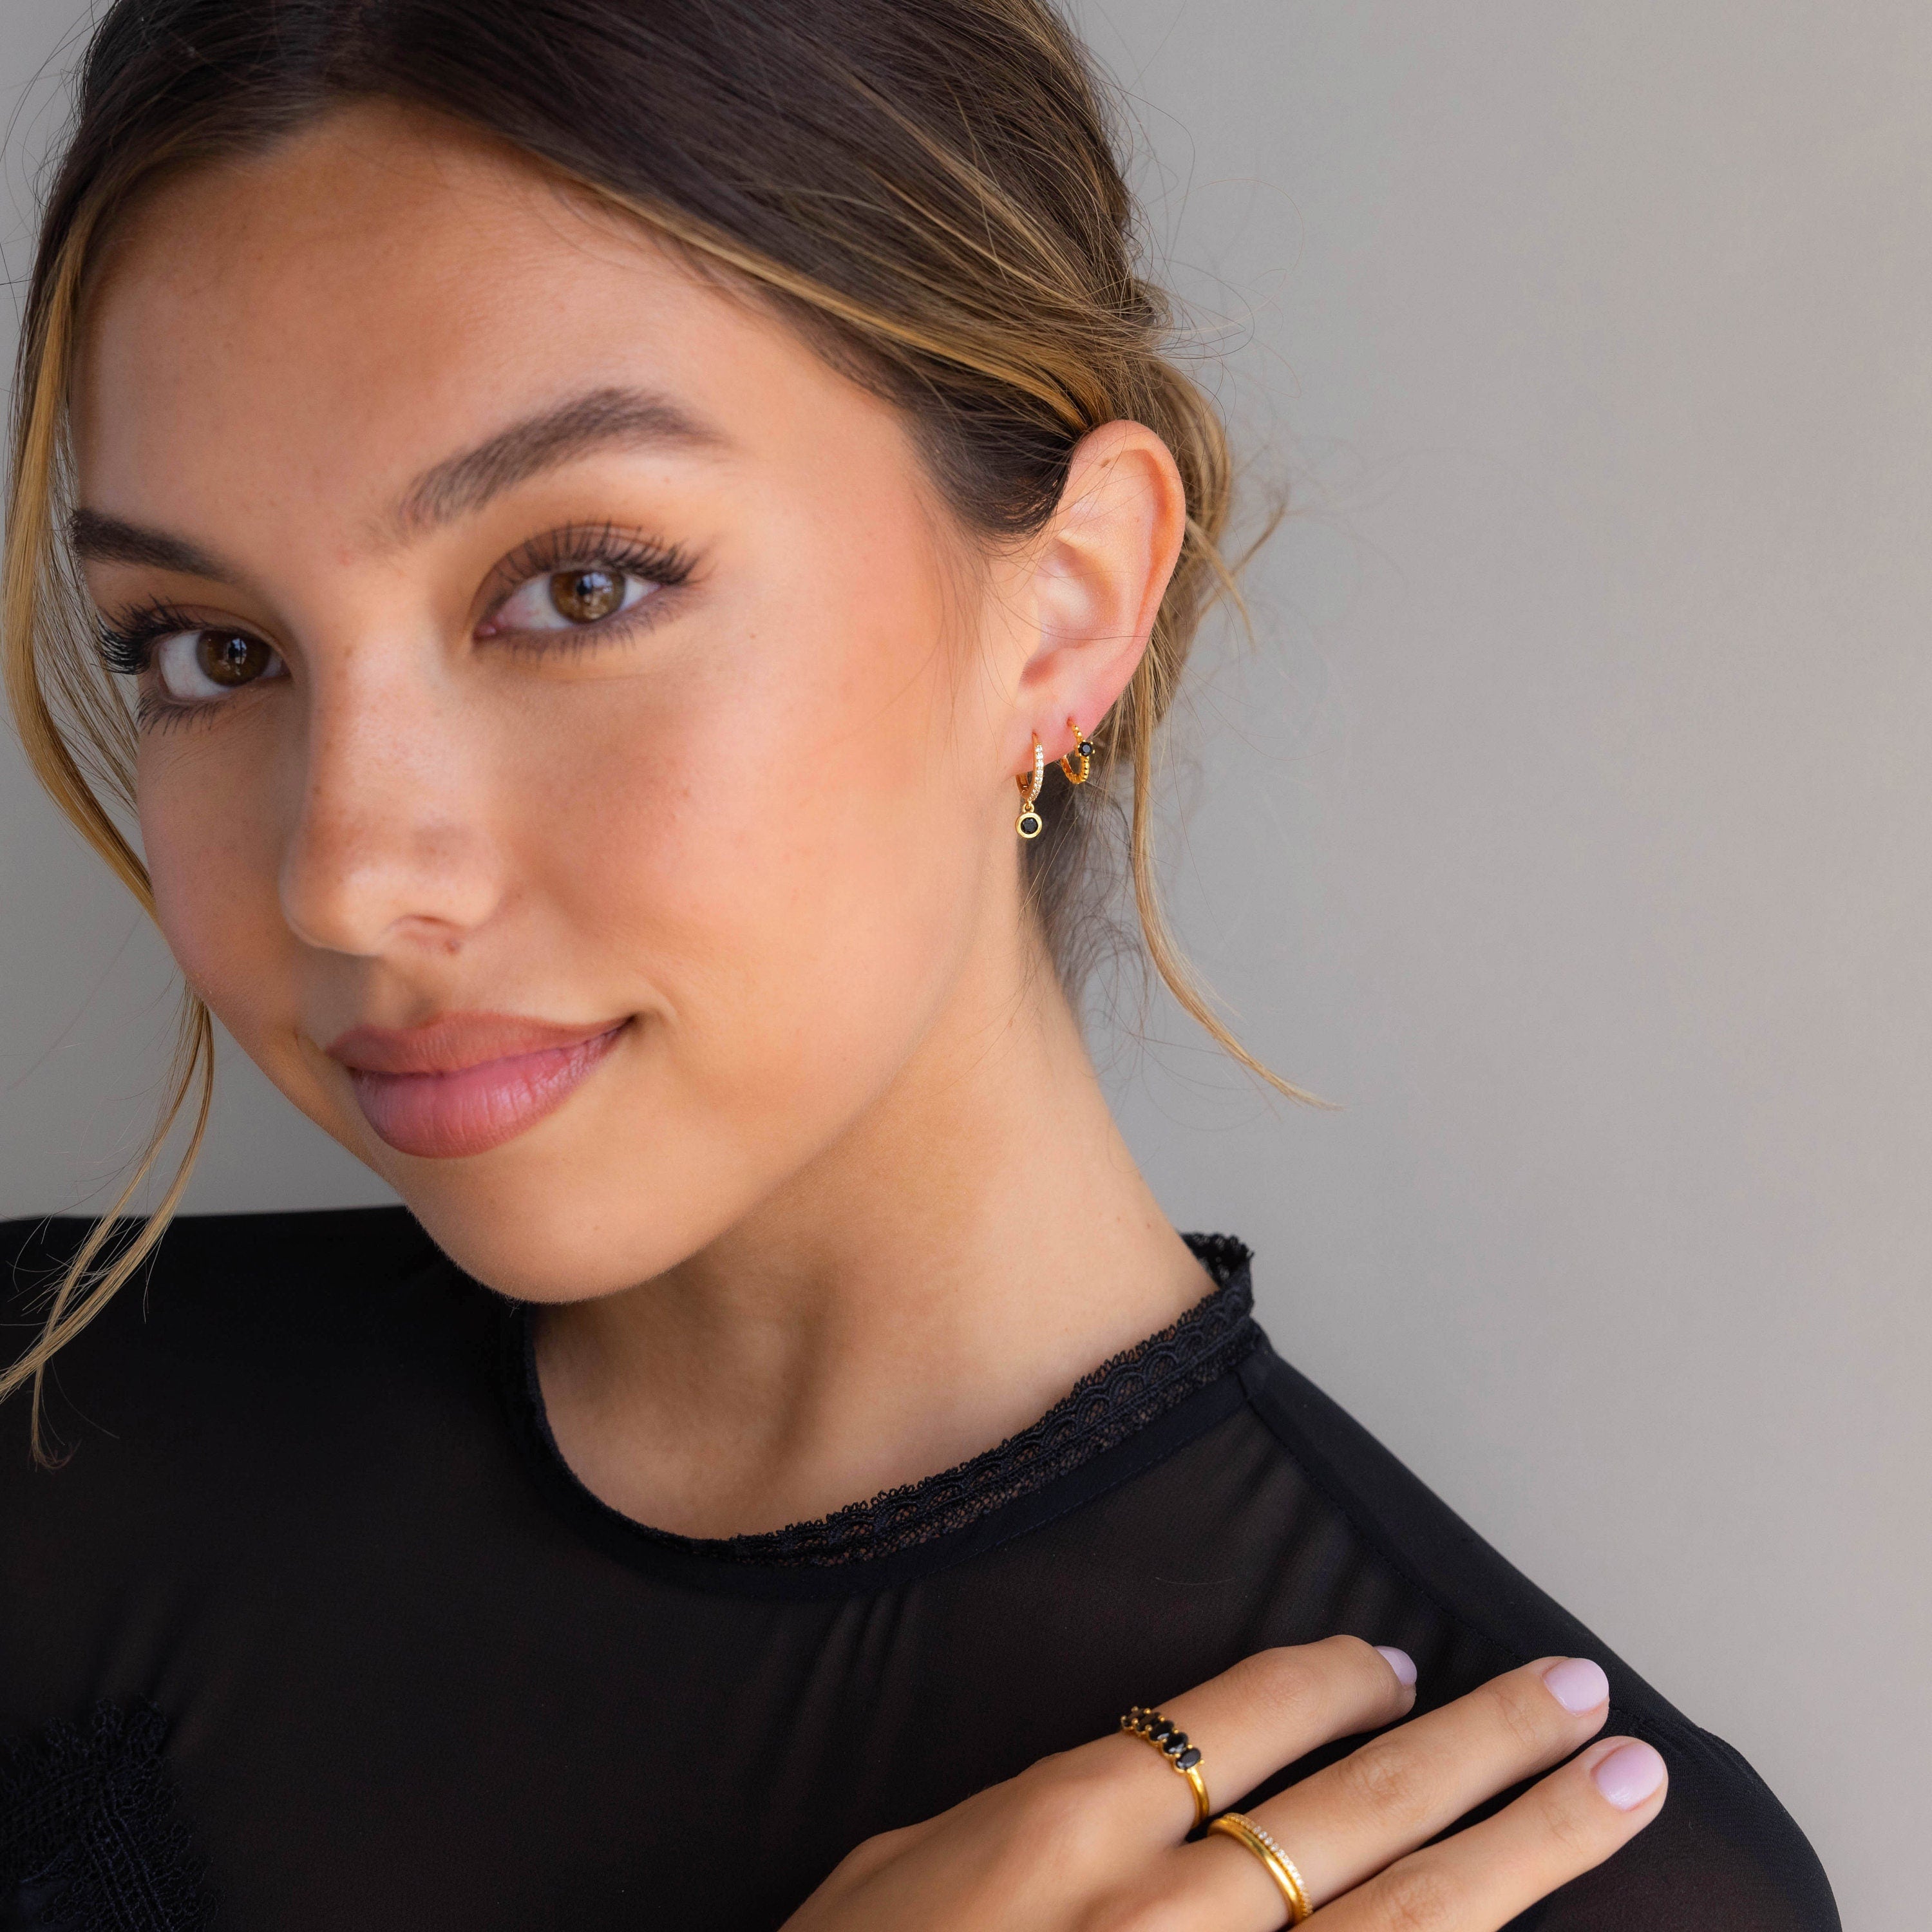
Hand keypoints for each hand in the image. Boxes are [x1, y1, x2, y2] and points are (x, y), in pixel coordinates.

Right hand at [782, 1638, 1665, 1930]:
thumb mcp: (889, 1879)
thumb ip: (1004, 1823)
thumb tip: (1106, 1781)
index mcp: (1058, 1832)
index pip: (1233, 1719)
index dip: (1332, 1684)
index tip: (1398, 1667)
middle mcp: (1156, 1913)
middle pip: (1358, 1803)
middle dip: (1485, 1743)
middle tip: (1581, 1698)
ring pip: (1406, 1913)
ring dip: (1524, 1844)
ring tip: (1616, 1789)